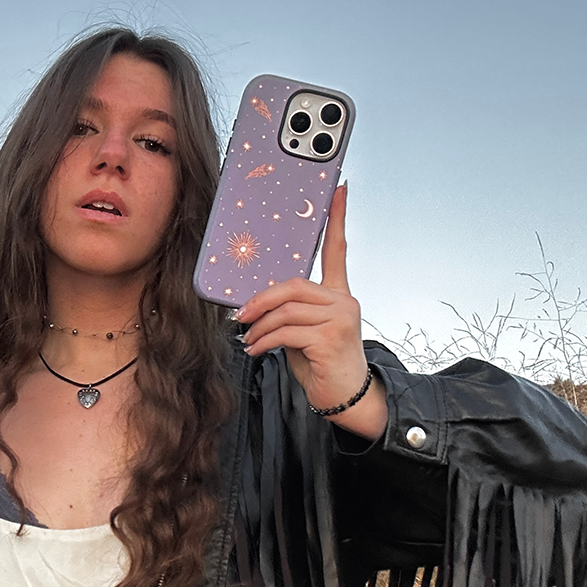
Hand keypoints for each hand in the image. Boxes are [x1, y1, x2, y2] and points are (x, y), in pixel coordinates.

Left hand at [234, 184, 387, 439]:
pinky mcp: (331, 337)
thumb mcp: (302, 333)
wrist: (346, 397)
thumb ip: (288, 313)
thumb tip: (253, 305)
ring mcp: (340, 318)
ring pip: (286, 310)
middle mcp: (343, 301)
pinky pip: (286, 332)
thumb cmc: (322, 364)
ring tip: (249, 340)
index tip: (339, 190)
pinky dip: (265, 341)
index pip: (337, 250)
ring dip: (259, 326)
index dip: (337, 219)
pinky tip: (256, 350)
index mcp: (338, 295)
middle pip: (293, 285)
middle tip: (240, 315)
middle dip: (260, 299)